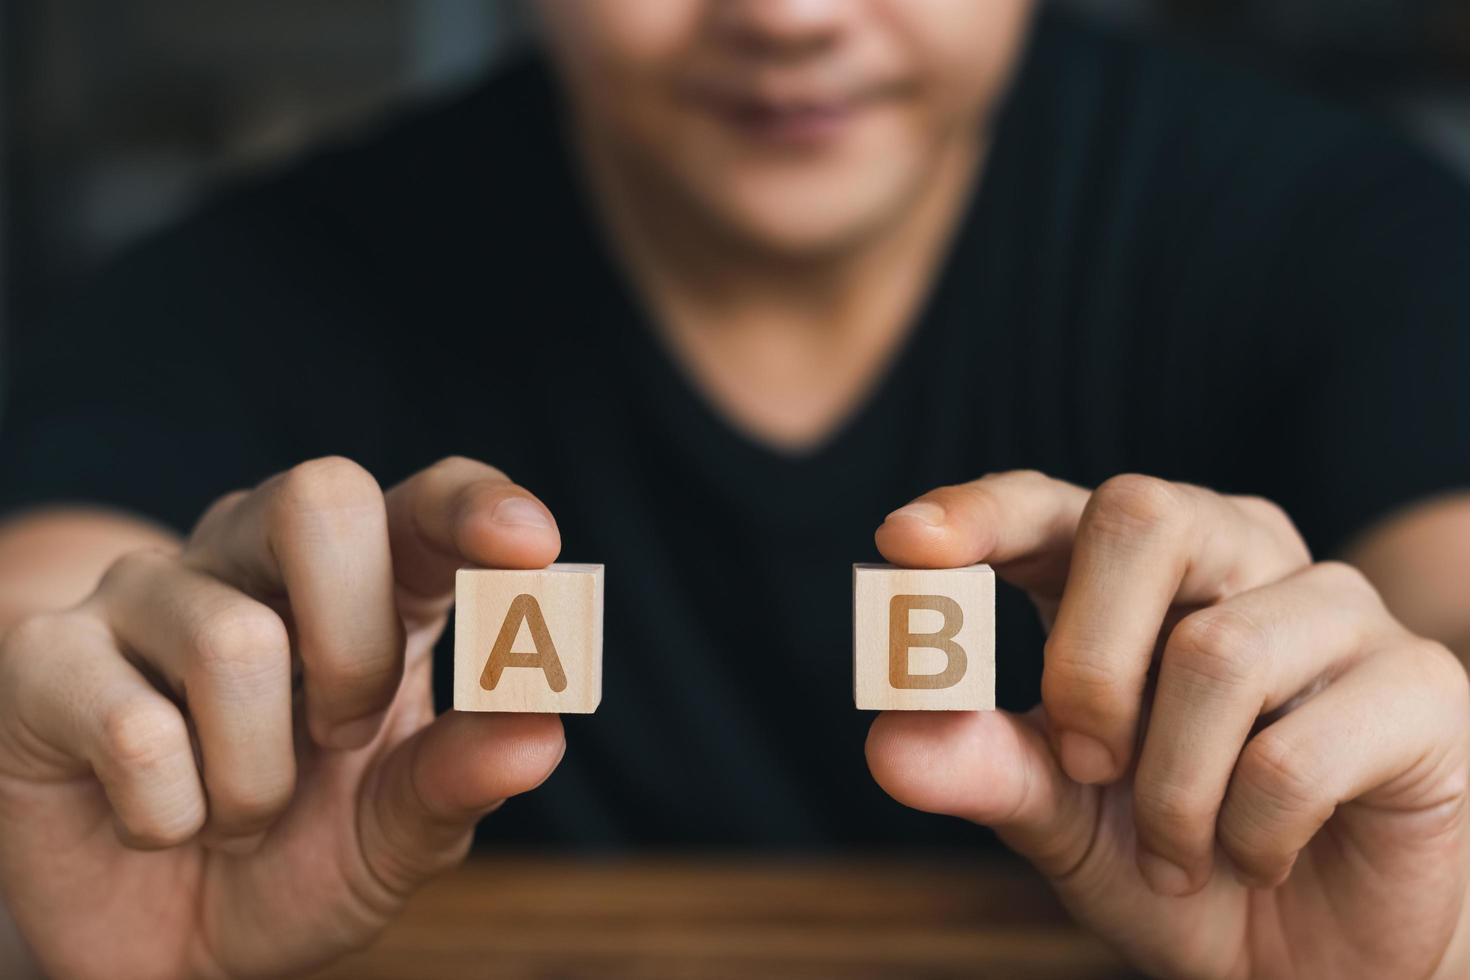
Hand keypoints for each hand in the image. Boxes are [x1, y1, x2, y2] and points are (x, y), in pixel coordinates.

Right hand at [0, 456, 565, 977]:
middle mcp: (256, 560)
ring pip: (233, 639)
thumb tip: (540, 734)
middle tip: (345, 735)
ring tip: (242, 814)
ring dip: (258, 779)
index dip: (474, 510)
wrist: (163, 944)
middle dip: (358, 644)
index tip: (531, 547)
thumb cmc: (299, 858)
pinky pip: (135, 729)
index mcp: (367, 586)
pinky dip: (172, 815)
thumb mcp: (396, 834)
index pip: (426, 504)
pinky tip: (162, 823)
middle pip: (323, 498)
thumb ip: (459, 778)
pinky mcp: (44, 658)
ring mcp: (146, 596)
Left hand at [866, 471, 1469, 978]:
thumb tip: (888, 738)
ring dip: (1169, 789)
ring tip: (1179, 853)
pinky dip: (1249, 833)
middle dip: (1087, 661)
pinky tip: (1257, 855)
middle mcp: (1237, 560)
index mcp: (1134, 576)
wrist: (1308, 962)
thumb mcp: (1060, 819)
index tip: (903, 544)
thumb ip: (983, 767)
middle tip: (1088, 764)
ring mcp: (1335, 611)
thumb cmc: (1176, 862)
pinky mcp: (1420, 688)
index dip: (980, 512)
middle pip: (1143, 516)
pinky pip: (1297, 749)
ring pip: (1216, 650)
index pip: (1052, 505)